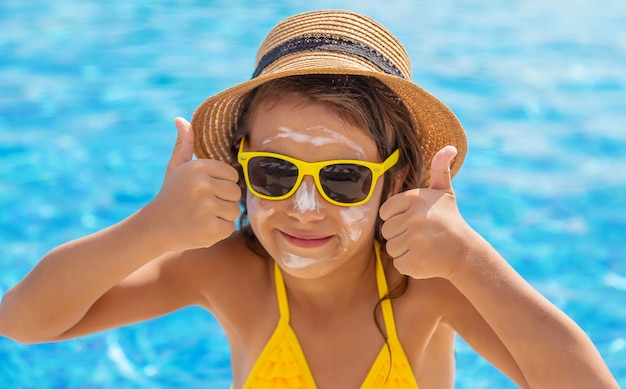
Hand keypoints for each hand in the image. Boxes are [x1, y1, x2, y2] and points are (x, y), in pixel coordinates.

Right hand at [143, 117, 240, 251]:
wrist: (153, 227)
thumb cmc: (170, 195)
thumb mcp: (176, 167)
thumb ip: (184, 144)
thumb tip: (180, 119)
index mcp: (199, 167)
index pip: (232, 175)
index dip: (221, 185)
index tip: (204, 191)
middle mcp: (203, 185)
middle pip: (236, 193)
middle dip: (222, 201)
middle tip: (201, 205)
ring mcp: (207, 207)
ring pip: (234, 211)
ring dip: (221, 216)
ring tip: (200, 216)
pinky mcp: (210, 228)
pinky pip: (229, 227)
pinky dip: (217, 231)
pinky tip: (200, 228)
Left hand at [379, 146, 470, 278]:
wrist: (465, 252)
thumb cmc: (450, 220)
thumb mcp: (445, 192)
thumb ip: (440, 169)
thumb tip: (449, 147)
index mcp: (415, 198)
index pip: (384, 212)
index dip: (396, 218)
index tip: (413, 221)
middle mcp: (414, 218)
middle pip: (386, 231)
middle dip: (400, 235)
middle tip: (420, 235)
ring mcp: (415, 240)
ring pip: (391, 248)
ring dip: (404, 250)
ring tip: (423, 246)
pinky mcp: (415, 261)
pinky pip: (398, 263)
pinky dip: (409, 264)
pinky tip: (424, 258)